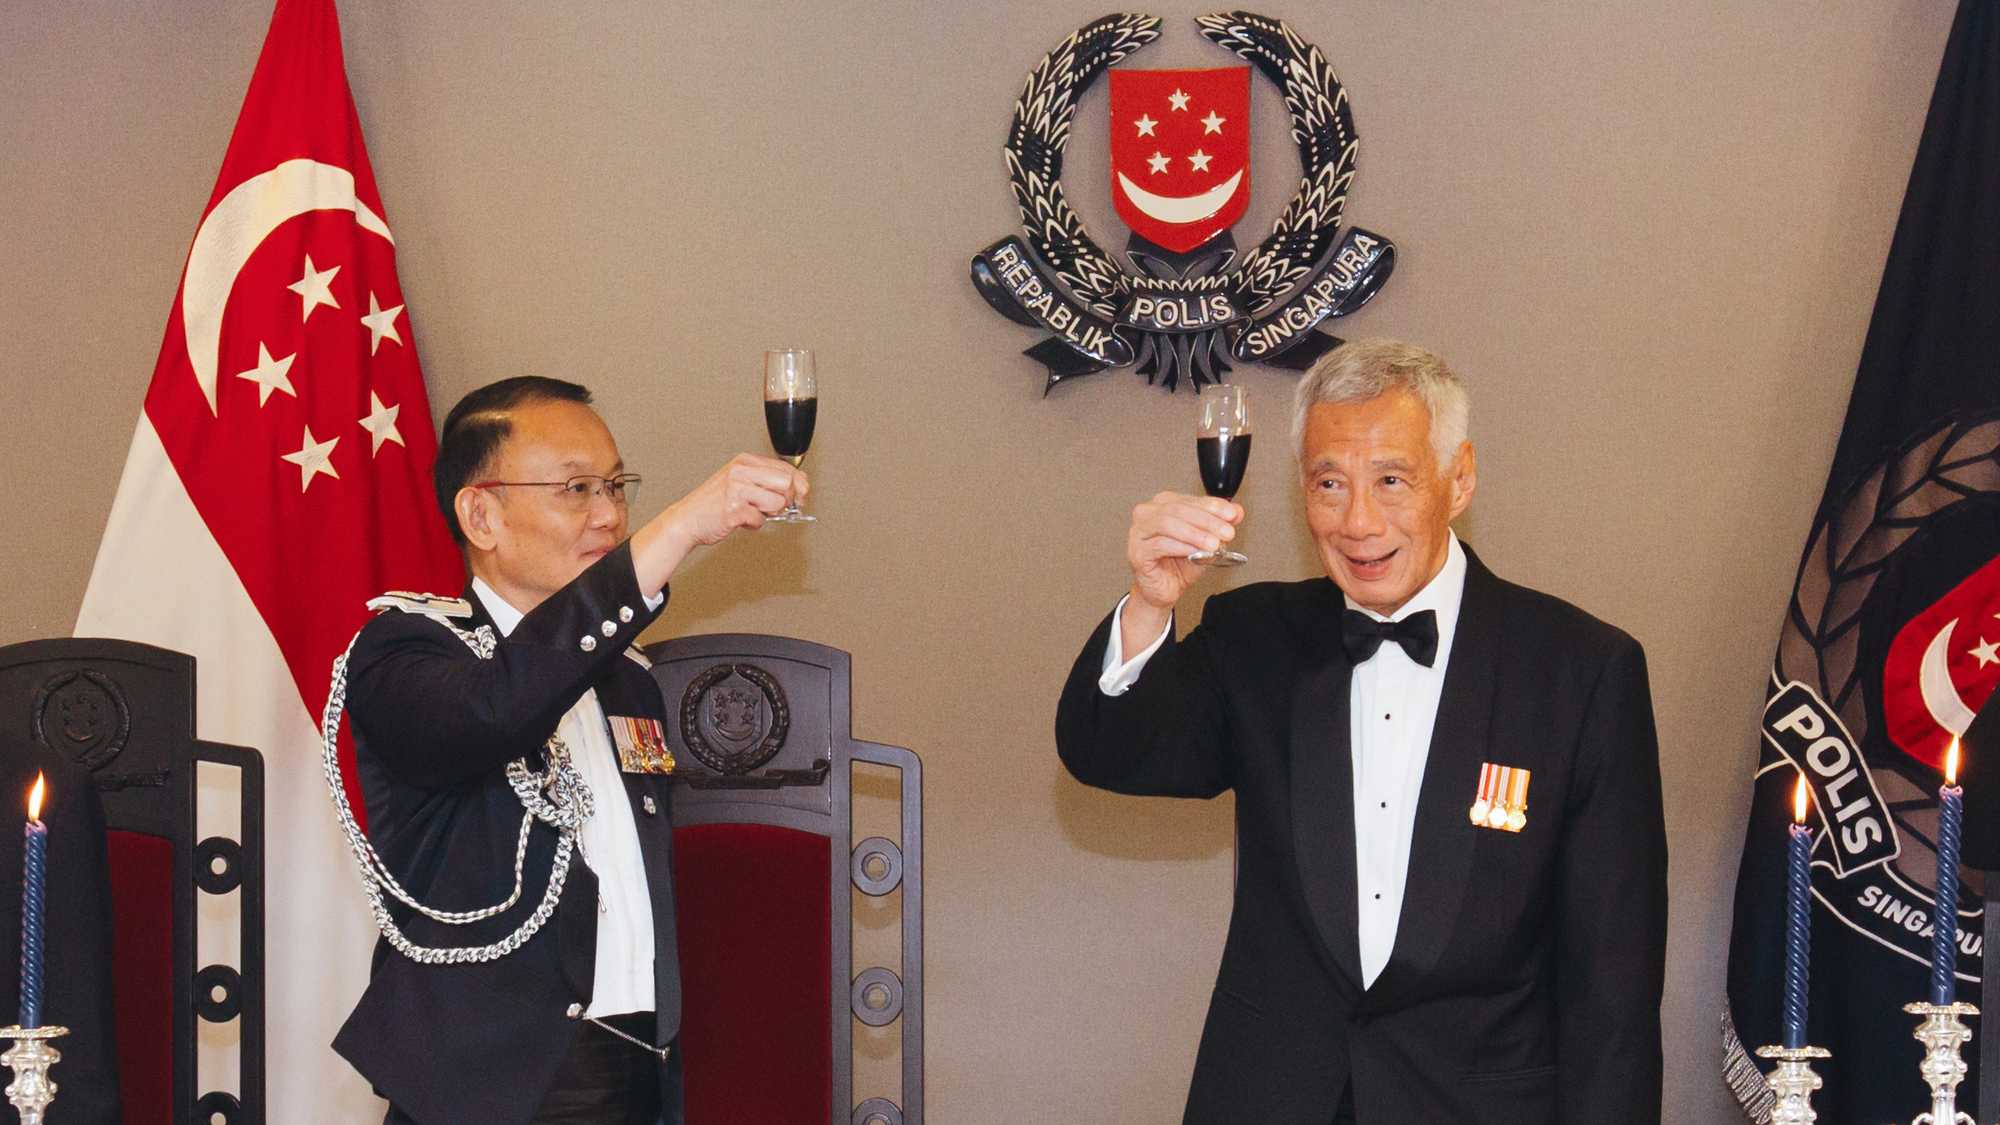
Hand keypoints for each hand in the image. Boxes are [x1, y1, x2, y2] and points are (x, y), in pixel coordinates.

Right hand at [629, 455, 808, 593]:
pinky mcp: (734, 509)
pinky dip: (753, 524)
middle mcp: (741, 471)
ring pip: (777, 503)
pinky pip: (760, 520)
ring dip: (768, 513)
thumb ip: (766, 480)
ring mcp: (737, 489)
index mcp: (745, 461)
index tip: (802, 495)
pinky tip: (739, 519)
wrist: (686, 519)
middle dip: (788, 499)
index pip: (786, 468)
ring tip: (751, 512)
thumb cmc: (714, 503)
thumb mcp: (740, 481)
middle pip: (787, 483)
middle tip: (776, 507)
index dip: (799, 484)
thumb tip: (799, 487)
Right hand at [1125, 490, 1242, 615]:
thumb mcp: (1206, 541)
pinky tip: (1195, 552)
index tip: (1231, 515)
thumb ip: (1219, 524)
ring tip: (1213, 545)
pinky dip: (1181, 547)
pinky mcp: (1136, 551)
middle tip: (1226, 532)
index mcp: (1164, 504)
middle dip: (1207, 521)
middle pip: (1179, 509)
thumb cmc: (1179, 564)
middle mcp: (1148, 514)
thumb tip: (1235, 512)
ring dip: (1195, 534)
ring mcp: (1139, 532)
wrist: (1165, 589)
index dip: (1213, 506)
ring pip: (1167, 524)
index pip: (1190, 499)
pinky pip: (1159, 545)